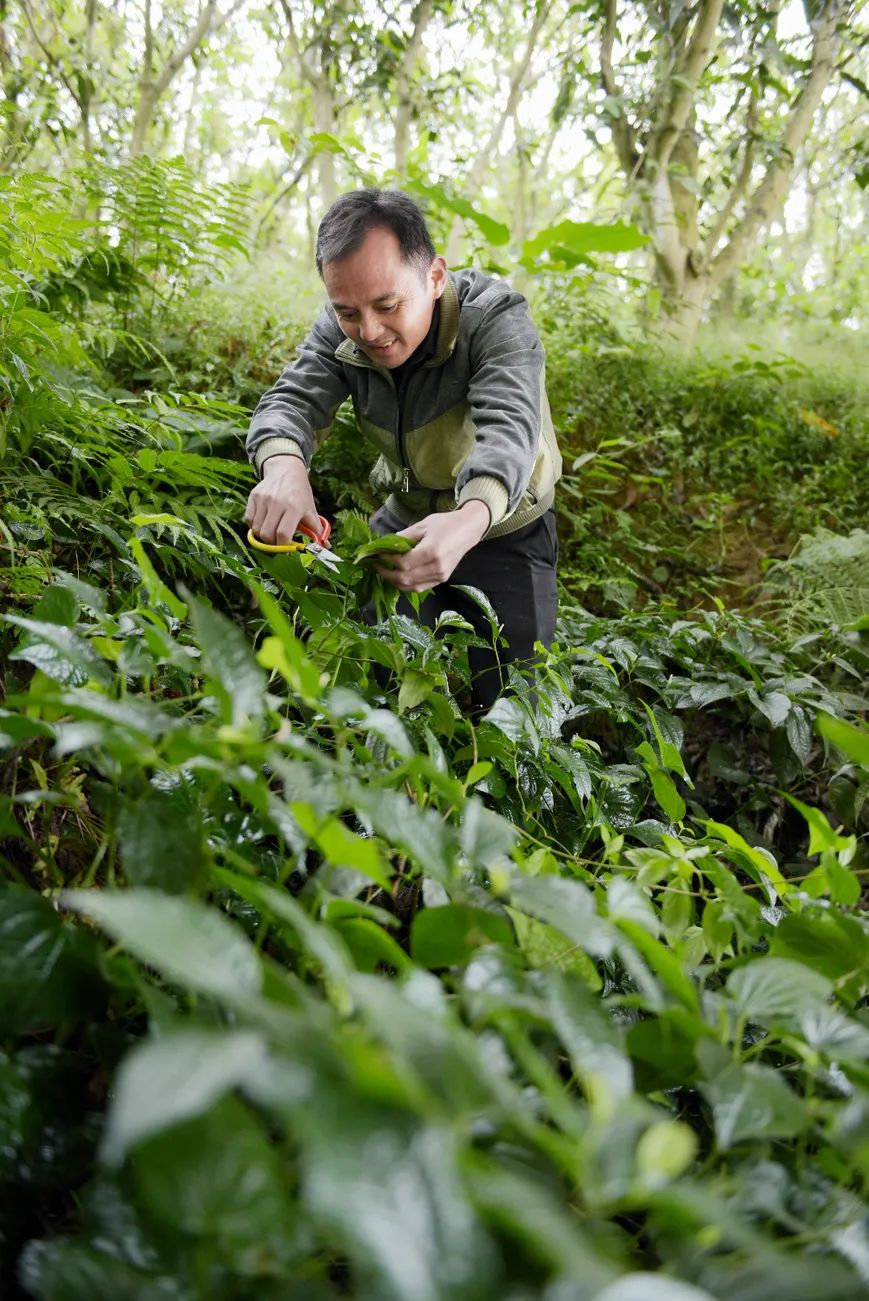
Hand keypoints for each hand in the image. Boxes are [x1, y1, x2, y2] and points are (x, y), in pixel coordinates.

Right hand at [244, 455, 320, 544]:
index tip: (286, 547)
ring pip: (256, 529)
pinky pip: (248, 519)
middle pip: (267, 534)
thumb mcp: (310, 509)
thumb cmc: (300, 493)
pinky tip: (263, 523)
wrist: (286, 470)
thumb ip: (316, 529)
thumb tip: (325, 546)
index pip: (283, 534)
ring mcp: (263, 499)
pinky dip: (254, 526)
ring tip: (271, 532)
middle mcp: (277, 502)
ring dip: (262, 536)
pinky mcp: (253, 497)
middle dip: (272, 544)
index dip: (283, 546)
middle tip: (277, 542)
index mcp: (294, 507)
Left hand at [375, 501, 489, 592]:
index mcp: (432, 552)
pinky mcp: (441, 580)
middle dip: (387, 573)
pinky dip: (405, 584)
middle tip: (376, 564)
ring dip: (394, 581)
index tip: (377, 554)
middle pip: (405, 578)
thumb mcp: (422, 525)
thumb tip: (384, 545)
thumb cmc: (446, 524)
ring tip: (384, 571)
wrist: (468, 530)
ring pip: (410, 586)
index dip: (387, 561)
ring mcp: (440, 576)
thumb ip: (403, 537)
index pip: (403, 563)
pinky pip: (419, 587)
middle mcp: (437, 567)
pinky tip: (397, 575)